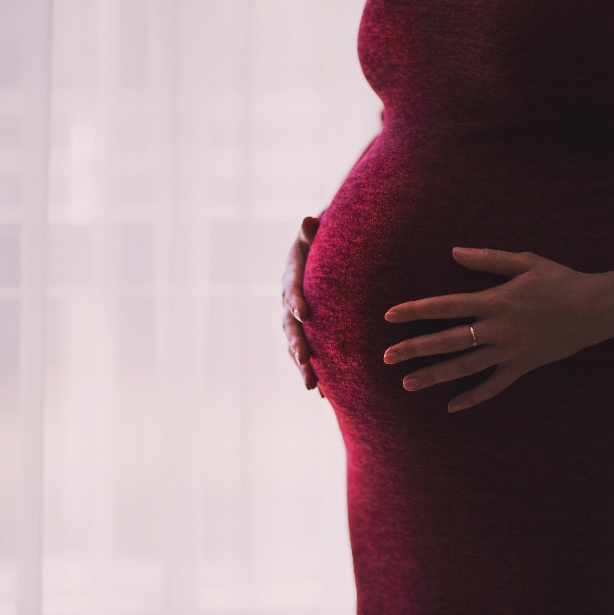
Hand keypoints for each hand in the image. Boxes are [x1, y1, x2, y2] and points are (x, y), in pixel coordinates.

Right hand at [282, 216, 324, 396]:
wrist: (323, 255)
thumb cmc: (322, 242)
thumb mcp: (316, 233)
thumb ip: (312, 231)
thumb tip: (309, 219)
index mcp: (291, 277)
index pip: (291, 290)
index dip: (295, 301)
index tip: (304, 313)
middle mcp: (288, 302)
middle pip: (289, 326)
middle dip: (297, 343)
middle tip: (305, 359)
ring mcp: (295, 321)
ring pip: (295, 346)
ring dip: (303, 367)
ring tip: (313, 386)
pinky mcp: (307, 333)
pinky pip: (308, 355)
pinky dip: (315, 373)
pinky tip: (325, 394)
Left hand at [383, 248, 613, 412]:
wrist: (597, 308)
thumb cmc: (560, 280)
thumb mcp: (524, 261)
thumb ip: (487, 259)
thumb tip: (453, 252)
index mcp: (494, 301)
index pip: (445, 306)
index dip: (415, 311)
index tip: (389, 316)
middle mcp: (497, 329)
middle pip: (447, 341)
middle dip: (415, 348)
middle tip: (386, 357)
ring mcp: (510, 351)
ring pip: (465, 367)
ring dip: (435, 376)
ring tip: (407, 383)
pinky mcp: (523, 367)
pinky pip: (494, 387)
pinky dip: (473, 398)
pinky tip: (452, 407)